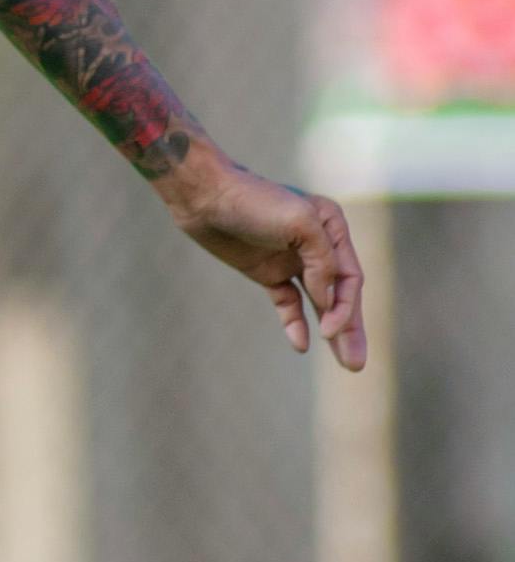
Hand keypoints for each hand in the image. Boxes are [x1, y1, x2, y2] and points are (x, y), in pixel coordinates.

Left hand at [163, 152, 365, 367]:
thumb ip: (322, 261)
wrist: (204, 195)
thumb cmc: (254, 201)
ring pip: (319, 303)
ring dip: (332, 331)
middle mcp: (317, 244)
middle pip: (339, 294)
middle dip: (349, 330)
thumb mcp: (299, 223)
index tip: (330, 331)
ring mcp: (292, 259)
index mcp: (332, 226)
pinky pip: (289, 302)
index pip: (349, 277)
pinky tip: (301, 344)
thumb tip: (327, 299)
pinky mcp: (268, 272)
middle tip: (356, 365)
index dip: (345, 308)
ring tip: (346, 363)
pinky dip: (296, 323)